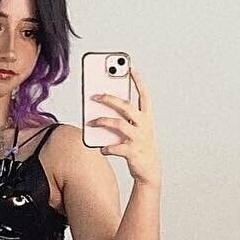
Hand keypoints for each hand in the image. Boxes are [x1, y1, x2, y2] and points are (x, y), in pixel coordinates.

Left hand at [87, 65, 159, 186]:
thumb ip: (124, 118)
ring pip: (118, 124)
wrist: (149, 172)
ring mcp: (139, 139)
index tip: (130, 67)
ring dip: (102, 121)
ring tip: (91, 122)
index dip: (137, 81)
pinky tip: (101, 148)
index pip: (144, 95)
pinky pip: (115, 147)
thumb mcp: (136, 130)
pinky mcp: (133, 152)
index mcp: (147, 118)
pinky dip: (105, 147)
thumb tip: (103, 108)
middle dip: (109, 99)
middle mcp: (144, 126)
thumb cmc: (140, 147)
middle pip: (126, 106)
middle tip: (95, 95)